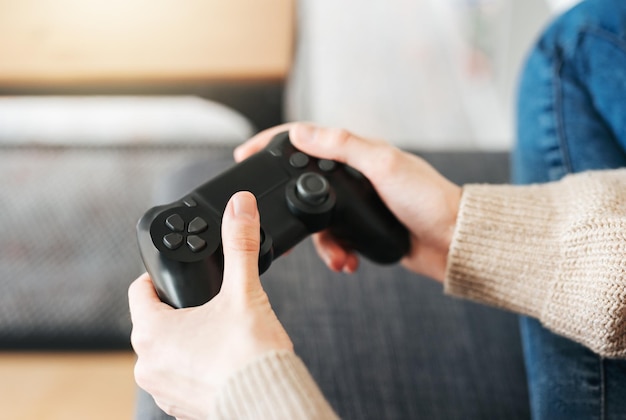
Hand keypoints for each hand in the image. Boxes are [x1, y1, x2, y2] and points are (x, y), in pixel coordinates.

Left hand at [128, 192, 292, 418]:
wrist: (268, 403)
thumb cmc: (249, 354)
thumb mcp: (243, 291)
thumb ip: (239, 243)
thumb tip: (240, 204)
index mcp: (152, 332)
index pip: (139, 292)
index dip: (157, 278)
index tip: (175, 275)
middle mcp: (148, 365)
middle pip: (154, 322)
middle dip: (177, 310)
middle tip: (207, 303)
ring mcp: (163, 390)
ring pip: (166, 352)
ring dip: (185, 341)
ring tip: (218, 334)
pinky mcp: (180, 409)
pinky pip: (180, 378)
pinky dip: (196, 367)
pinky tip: (222, 362)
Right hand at [235, 123, 461, 281]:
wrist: (454, 241)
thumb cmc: (427, 199)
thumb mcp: (383, 165)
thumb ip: (342, 146)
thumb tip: (301, 132)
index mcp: (358, 153)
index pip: (307, 140)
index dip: (273, 144)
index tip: (245, 153)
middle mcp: (354, 177)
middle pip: (305, 186)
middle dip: (290, 206)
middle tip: (270, 220)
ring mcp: (358, 205)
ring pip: (319, 222)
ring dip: (323, 243)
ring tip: (337, 257)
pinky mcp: (362, 229)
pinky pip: (336, 241)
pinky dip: (337, 254)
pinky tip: (348, 262)